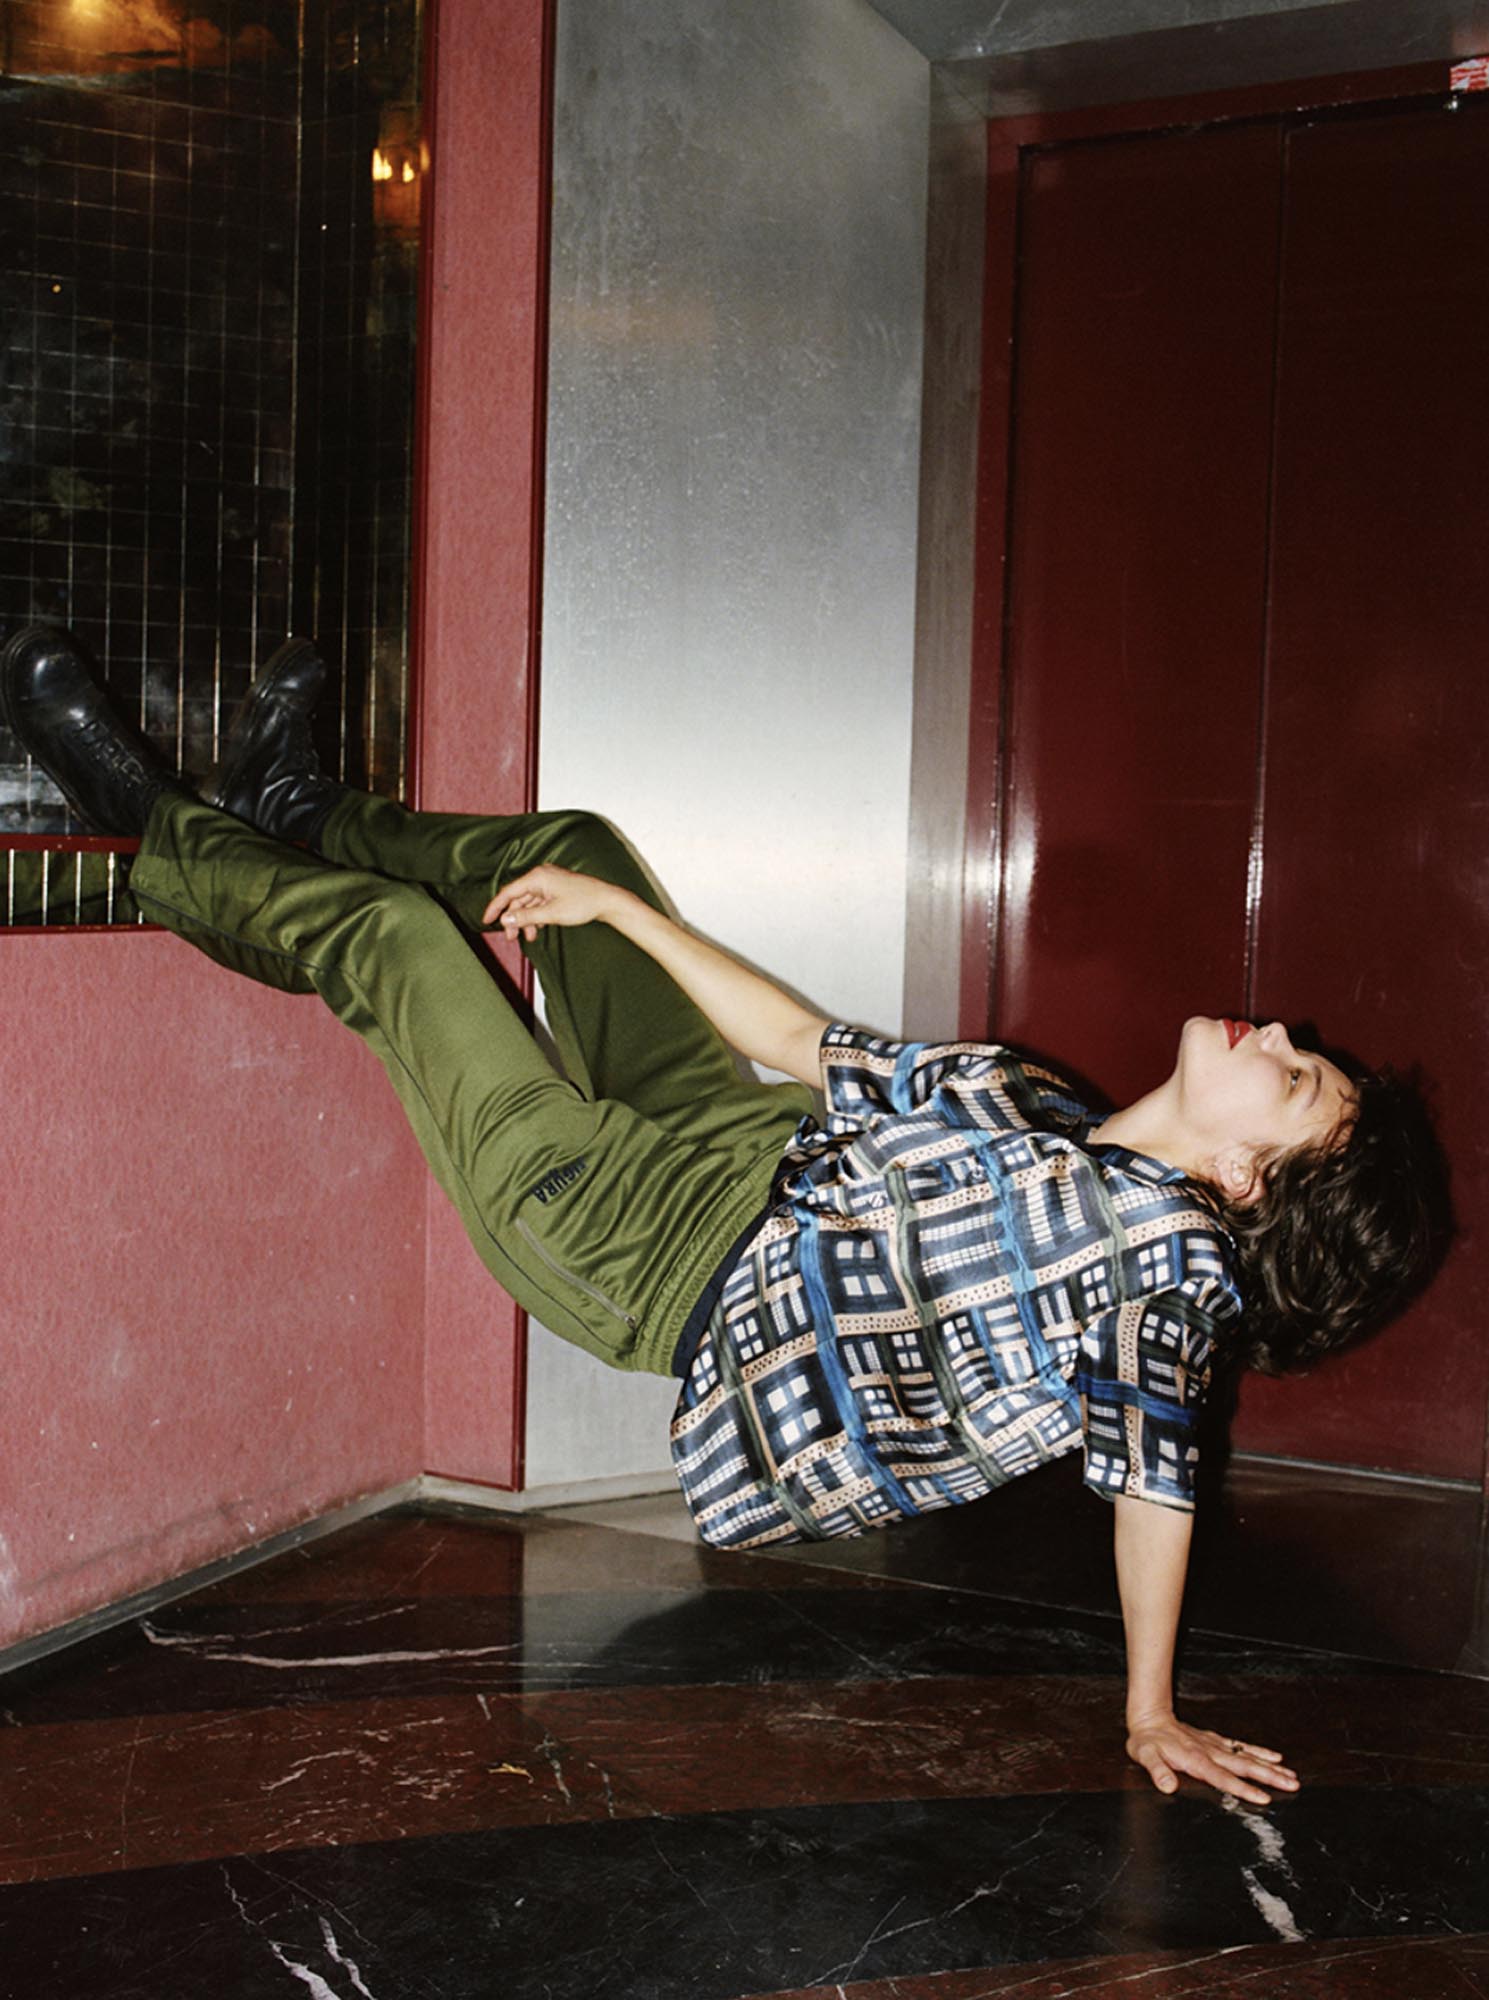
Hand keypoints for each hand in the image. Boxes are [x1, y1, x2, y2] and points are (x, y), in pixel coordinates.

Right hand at [482, 864, 621, 940]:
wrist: (607, 901)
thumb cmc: (583, 904)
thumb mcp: (551, 914)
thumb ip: (525, 917)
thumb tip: (505, 920)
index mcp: (537, 877)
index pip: (508, 892)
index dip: (496, 907)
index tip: (486, 921)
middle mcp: (541, 876)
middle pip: (518, 898)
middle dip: (514, 919)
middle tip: (511, 938)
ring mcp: (549, 882)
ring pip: (529, 903)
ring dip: (526, 920)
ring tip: (529, 937)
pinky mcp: (556, 889)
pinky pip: (539, 903)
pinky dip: (536, 916)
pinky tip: (538, 929)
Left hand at [1125, 1710, 1298, 1804]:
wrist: (1150, 1716)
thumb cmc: (1147, 1741)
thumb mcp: (1145, 1756)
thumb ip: (1157, 1771)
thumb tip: (1168, 1786)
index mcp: (1196, 1761)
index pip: (1224, 1778)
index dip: (1244, 1789)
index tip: (1264, 1797)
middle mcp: (1211, 1753)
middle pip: (1245, 1766)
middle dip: (1270, 1777)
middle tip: (1293, 1785)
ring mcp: (1215, 1746)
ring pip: (1248, 1757)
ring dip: (1270, 1767)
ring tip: (1292, 1776)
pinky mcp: (1216, 1741)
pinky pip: (1242, 1746)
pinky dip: (1259, 1751)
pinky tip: (1275, 1757)